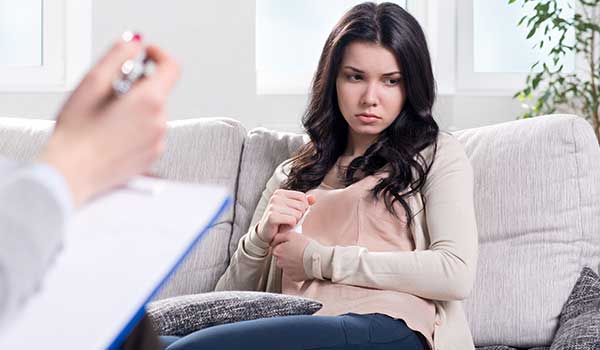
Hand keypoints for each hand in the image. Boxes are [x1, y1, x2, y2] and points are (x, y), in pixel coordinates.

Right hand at [39, 34, 179, 206]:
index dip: (158, 55)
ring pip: (153, 113)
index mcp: (149, 101)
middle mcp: (160, 122)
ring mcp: (158, 142)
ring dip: (135, 108)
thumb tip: (134, 44)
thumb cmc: (77, 133)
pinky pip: (149, 133)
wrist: (72, 173)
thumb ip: (117, 56)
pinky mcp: (152, 157)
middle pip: (158, 92)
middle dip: (137, 86)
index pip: (171, 67)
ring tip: (107, 118)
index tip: (145, 54)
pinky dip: (136, 128)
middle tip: (109, 93)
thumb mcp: (92, 83)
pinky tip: (112, 135)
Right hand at [256, 190, 314, 243]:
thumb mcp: (292, 210)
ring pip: (298, 214)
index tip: (293, 214)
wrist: (266, 234)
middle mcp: (276, 197)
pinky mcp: (272, 216)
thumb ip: (302, 203)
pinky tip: (282, 227)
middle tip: (288, 220)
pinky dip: (290, 226)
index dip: (303, 208)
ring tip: (285, 224)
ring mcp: (273, 206)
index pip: (302, 197)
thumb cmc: (280, 221)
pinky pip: (292, 220)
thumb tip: (313, 198)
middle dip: (298, 216)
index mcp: (280, 193)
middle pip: (302, 206)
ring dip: (294, 222)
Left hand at [271, 231, 310, 281]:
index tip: (292, 245)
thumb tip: (274, 239)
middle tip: (298, 251)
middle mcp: (280, 262)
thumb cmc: (306, 246)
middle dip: (287, 255)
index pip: (276, 248)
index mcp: (278, 251)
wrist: (318, 259)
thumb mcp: (292, 235)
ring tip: (302, 258)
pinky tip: (303, 265)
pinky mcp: (293, 277)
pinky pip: (293, 273)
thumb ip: (280, 236)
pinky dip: (297, 270)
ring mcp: (286, 271)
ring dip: (291, 263)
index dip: (284, 246)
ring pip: (286, 266)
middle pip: (281, 258)